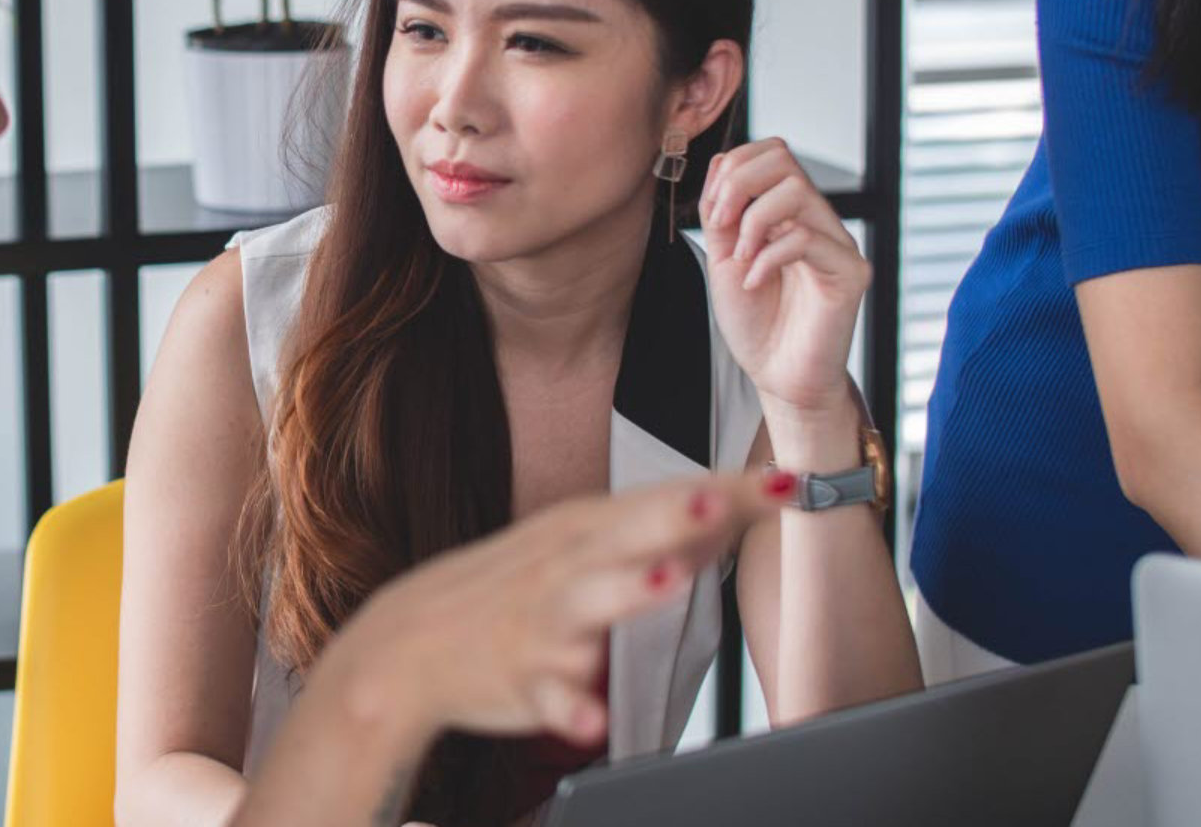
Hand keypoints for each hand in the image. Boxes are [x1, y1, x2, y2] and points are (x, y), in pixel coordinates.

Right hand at [316, 472, 793, 748]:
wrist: (410, 641)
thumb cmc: (508, 590)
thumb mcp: (578, 546)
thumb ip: (658, 532)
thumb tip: (737, 506)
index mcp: (585, 528)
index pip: (666, 499)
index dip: (730, 491)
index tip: (790, 481)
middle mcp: (565, 565)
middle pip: (625, 533)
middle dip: (672, 514)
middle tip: (720, 499)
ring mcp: (542, 621)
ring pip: (587, 604)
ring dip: (627, 590)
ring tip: (668, 580)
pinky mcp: (520, 677)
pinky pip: (548, 697)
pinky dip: (568, 708)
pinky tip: (591, 720)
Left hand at [697, 139, 869, 415]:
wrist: (778, 376)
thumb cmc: (756, 322)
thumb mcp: (724, 259)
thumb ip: (722, 213)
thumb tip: (722, 163)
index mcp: (788, 212)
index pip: (770, 152)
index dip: (733, 169)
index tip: (712, 213)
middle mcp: (817, 219)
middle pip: (784, 157)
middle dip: (738, 184)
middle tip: (721, 226)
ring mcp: (837, 243)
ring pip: (797, 190)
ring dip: (753, 220)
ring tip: (740, 258)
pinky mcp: (850, 273)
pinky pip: (807, 238)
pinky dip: (767, 257)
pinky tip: (753, 283)